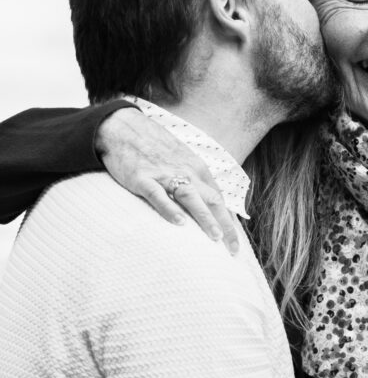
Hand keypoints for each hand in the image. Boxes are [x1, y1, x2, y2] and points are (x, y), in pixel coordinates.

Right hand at [95, 108, 240, 253]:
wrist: (122, 127)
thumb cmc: (153, 147)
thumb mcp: (181, 159)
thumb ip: (194, 180)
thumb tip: (207, 203)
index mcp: (197, 169)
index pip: (219, 199)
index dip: (229, 222)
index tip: (235, 244)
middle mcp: (186, 171)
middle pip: (212, 201)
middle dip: (225, 226)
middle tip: (234, 250)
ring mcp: (164, 174)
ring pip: (190, 198)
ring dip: (204, 217)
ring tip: (215, 238)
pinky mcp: (142, 178)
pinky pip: (158, 195)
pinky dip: (169, 208)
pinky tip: (178, 223)